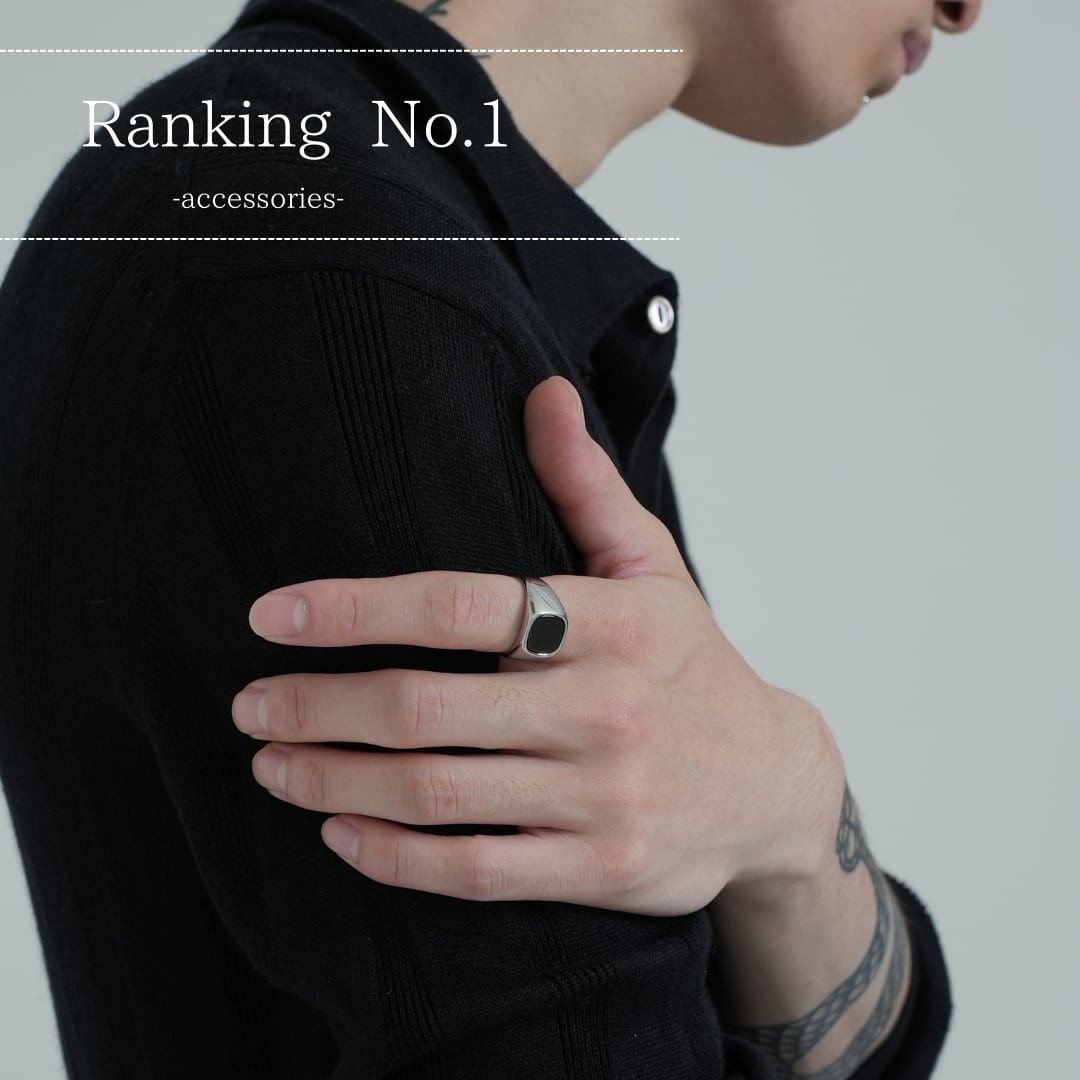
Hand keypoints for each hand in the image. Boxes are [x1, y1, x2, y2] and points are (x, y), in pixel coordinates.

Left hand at [232, 376, 844, 915]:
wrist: (773, 786)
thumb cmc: (690, 664)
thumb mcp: (653, 566)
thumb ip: (584, 484)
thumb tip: (541, 391)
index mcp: (612, 622)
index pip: (463, 605)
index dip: (355, 607)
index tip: (272, 615)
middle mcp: (604, 709)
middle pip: (426, 708)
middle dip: (319, 705)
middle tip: (249, 703)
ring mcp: (601, 797)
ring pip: (436, 793)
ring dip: (335, 780)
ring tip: (271, 764)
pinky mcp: (598, 868)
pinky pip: (474, 871)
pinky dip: (394, 858)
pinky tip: (340, 832)